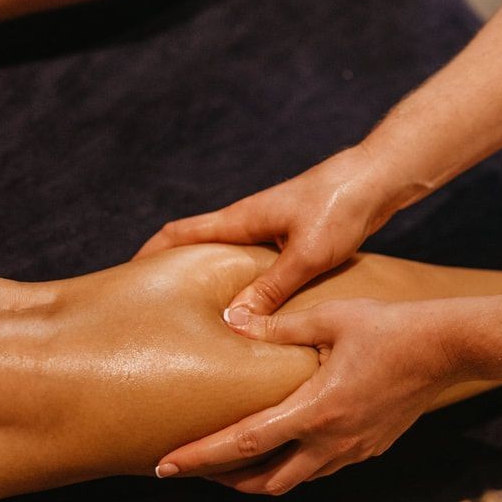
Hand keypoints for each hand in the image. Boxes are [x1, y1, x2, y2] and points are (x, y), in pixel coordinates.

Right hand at [136, 147, 397, 313]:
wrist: (377, 180)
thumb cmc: (340, 208)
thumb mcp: (305, 255)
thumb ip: (269, 289)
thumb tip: (230, 321)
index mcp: (240, 220)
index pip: (179, 233)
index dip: (148, 254)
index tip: (124, 280)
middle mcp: (248, 223)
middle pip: (197, 248)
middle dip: (174, 275)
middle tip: (158, 311)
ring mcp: (269, 230)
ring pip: (228, 259)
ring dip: (211, 283)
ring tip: (200, 320)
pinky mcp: (292, 238)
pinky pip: (256, 265)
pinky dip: (245, 286)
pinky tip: (253, 312)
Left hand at [154, 298, 458, 493]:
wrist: (447, 348)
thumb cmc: (389, 327)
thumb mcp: (329, 318)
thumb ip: (278, 328)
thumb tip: (232, 322)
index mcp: (315, 410)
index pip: (243, 443)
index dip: (200, 457)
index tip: (164, 466)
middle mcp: (332, 442)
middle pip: (265, 482)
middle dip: (224, 481)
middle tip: (193, 468)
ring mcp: (353, 450)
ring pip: (295, 481)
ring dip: (259, 477)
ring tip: (230, 463)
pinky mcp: (370, 448)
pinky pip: (322, 468)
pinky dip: (293, 465)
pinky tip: (284, 445)